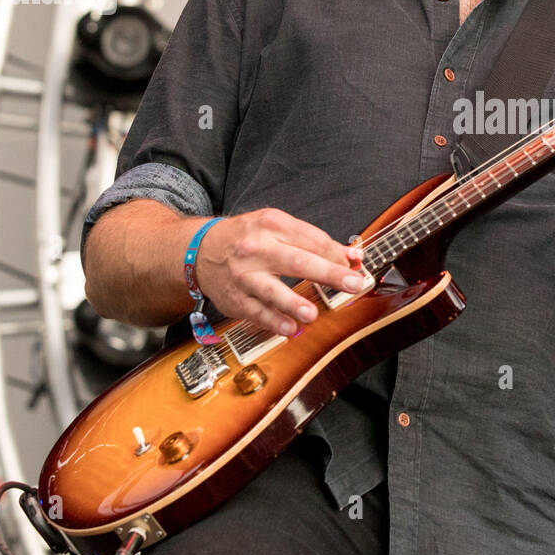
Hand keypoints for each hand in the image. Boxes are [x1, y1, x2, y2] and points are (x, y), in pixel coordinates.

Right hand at [194, 208, 366, 337]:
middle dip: (327, 273)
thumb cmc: (246, 237)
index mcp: (271, 225)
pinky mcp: (235, 298)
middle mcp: (256, 248)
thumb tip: (351, 256)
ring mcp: (244, 275)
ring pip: (271, 290)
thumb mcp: (276, 227)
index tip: (355, 265)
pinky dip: (274, 322)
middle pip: (296, 261)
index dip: (336, 254)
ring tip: (312, 313)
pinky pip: (256, 312)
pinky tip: (290, 329)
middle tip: (351, 283)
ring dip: (293, 303)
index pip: (312, 239)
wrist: (199, 249)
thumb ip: (314, 241)